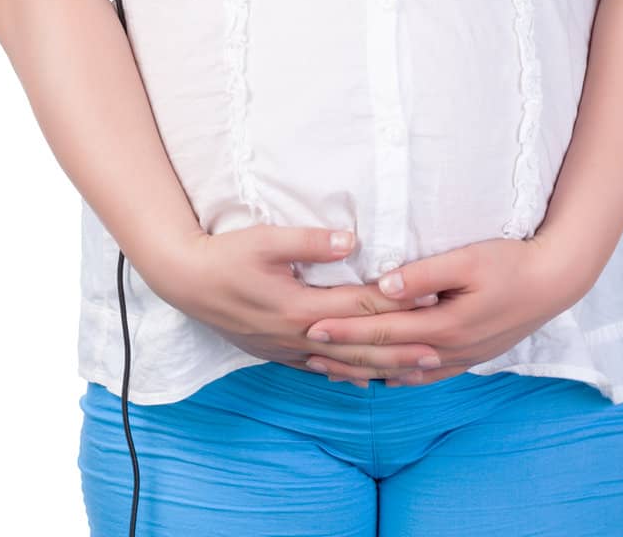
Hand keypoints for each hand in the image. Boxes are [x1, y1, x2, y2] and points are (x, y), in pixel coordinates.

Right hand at [157, 224, 448, 385]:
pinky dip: (345, 376)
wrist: (185, 282)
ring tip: (413, 372)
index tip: (430, 300)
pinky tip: (363, 381)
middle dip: (399, 349)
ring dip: (379, 368)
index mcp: (300, 307)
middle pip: (358, 345)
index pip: (358, 305)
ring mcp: (286, 349)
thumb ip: (309, 242)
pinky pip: (318, 370)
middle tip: (437, 351)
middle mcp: (297, 335)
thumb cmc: (226, 255)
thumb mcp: (265, 240)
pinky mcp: (276, 352)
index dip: (396, 303)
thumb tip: (351, 240)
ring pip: (342, 365)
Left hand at [297, 234, 580, 387]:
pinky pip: (425, 375)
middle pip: (385, 356)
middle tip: (307, 351)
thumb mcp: (467, 260)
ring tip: (332, 369)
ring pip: (401, 371)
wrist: (553, 284)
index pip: (381, 330)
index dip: (345, 329)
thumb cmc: (509, 263)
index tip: (312, 326)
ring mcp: (459, 359)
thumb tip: (384, 285)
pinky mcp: (469, 357)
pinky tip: (384, 378)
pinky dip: (398, 377)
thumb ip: (424, 275)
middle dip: (344, 355)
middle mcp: (447, 350)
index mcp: (443, 325)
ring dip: (365, 370)